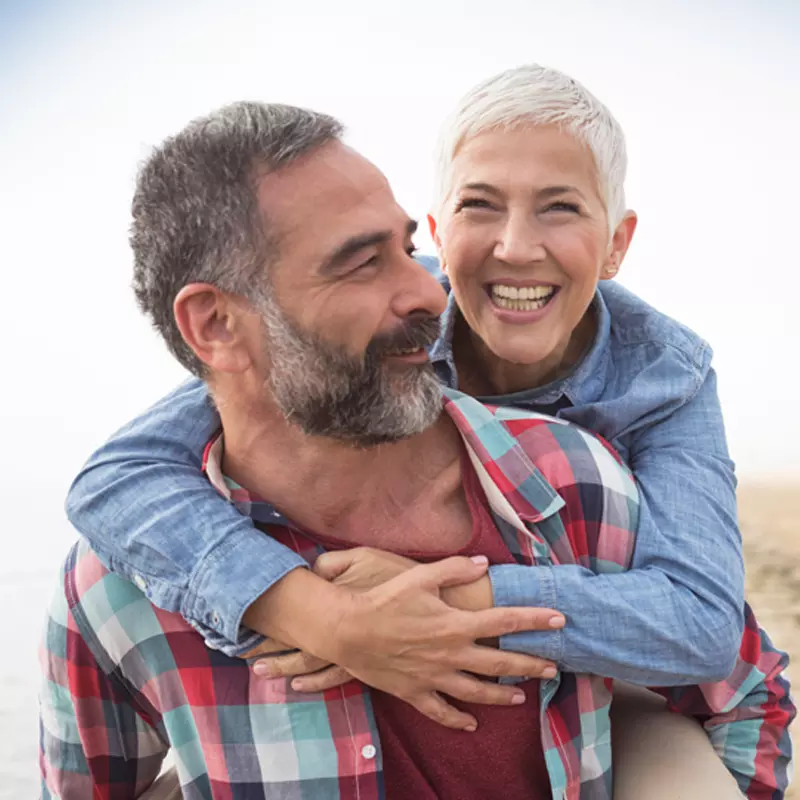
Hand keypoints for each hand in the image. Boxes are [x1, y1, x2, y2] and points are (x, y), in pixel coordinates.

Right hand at [244, 556, 564, 730]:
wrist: (348, 631)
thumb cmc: (383, 600)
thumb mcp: (419, 577)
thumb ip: (453, 569)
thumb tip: (482, 563)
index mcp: (456, 624)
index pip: (505, 622)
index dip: (534, 620)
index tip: (559, 620)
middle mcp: (451, 654)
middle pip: (500, 664)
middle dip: (530, 665)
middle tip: (553, 668)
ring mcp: (435, 677)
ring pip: (478, 692)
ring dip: (503, 696)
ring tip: (522, 697)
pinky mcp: (415, 692)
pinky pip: (442, 711)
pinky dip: (458, 719)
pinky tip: (471, 724)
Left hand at [248, 549, 416, 688]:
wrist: (441, 610)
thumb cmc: (403, 578)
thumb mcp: (366, 557)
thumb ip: (335, 563)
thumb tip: (311, 568)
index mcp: (334, 604)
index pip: (293, 613)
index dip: (269, 620)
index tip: (244, 625)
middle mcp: (339, 633)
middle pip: (297, 644)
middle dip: (270, 649)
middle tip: (244, 656)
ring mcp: (354, 652)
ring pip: (312, 665)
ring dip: (287, 668)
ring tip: (264, 672)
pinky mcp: (369, 665)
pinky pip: (336, 677)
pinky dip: (316, 682)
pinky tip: (303, 686)